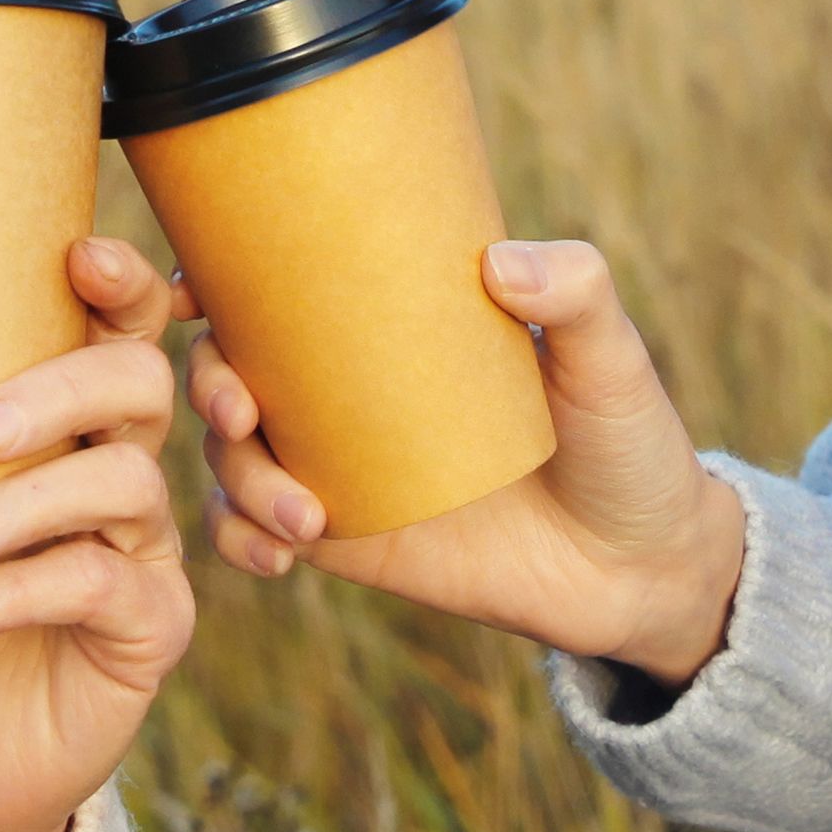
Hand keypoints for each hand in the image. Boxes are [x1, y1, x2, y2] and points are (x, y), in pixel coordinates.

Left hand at [0, 234, 194, 831]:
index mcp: (49, 420)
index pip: (112, 327)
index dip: (119, 283)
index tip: (80, 256)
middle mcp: (106, 468)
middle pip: (138, 383)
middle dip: (62, 388)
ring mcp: (136, 548)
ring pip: (123, 481)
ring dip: (26, 503)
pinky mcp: (147, 629)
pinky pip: (106, 584)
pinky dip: (19, 590)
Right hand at [196, 238, 747, 686]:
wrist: (642, 568)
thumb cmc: (626, 441)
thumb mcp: (610, 359)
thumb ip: (577, 294)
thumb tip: (499, 263)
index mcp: (390, 320)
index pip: (277, 283)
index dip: (209, 277)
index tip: (190, 288)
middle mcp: (345, 386)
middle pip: (227, 365)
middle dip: (206, 383)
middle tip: (243, 415)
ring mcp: (338, 463)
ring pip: (230, 453)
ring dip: (236, 476)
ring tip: (303, 518)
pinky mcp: (346, 538)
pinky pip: (257, 532)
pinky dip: (243, 539)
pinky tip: (279, 556)